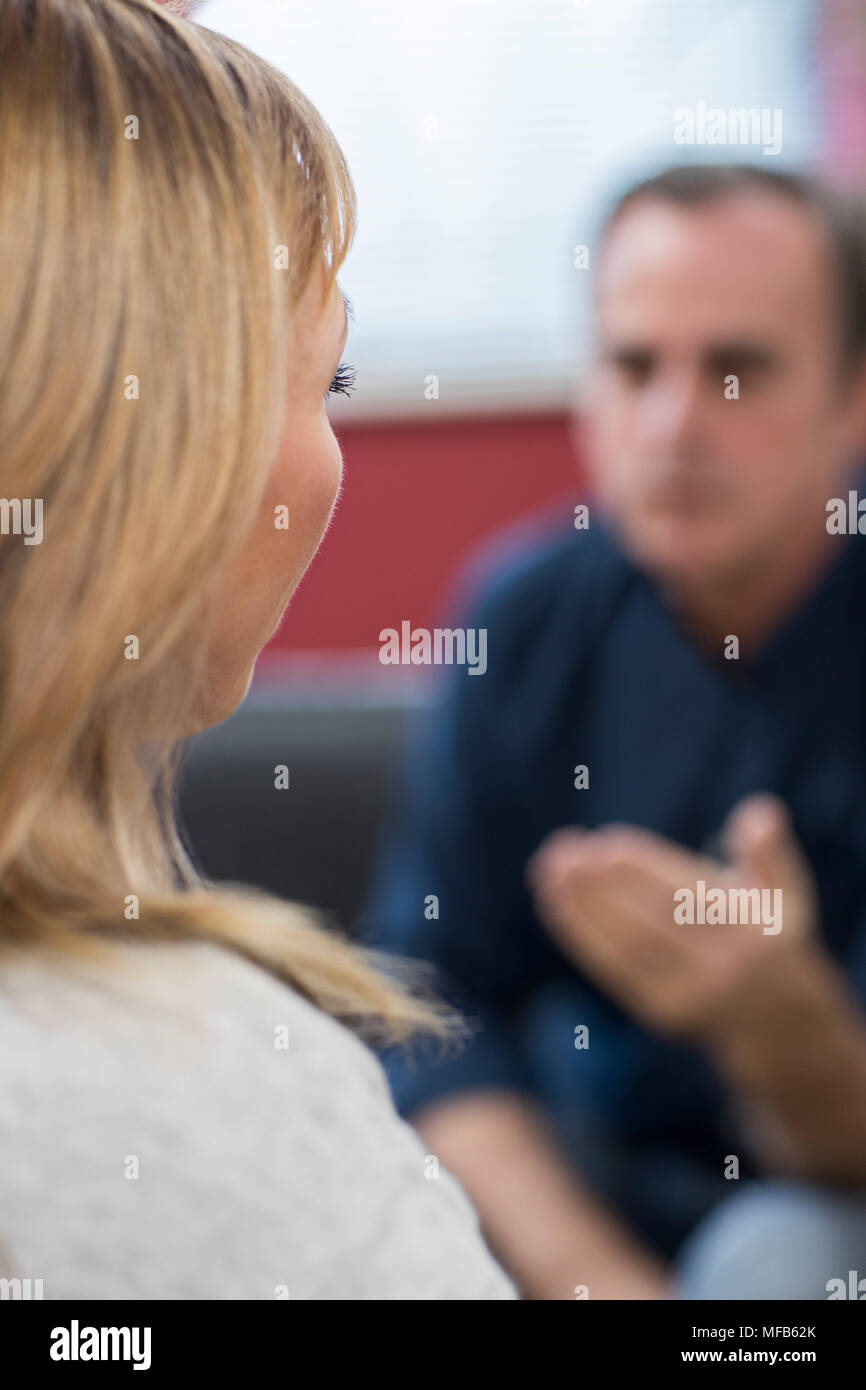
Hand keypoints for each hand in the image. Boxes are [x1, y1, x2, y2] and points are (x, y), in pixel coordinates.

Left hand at [526, 794, 819, 1043]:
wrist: (778, 1019)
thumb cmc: (771, 934)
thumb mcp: (786, 894)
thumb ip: (771, 853)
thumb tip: (760, 812)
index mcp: (751, 928)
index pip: (687, 895)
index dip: (643, 869)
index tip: (604, 842)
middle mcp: (722, 965)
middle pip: (651, 921)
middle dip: (603, 886)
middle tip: (563, 853)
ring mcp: (691, 994)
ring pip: (627, 946)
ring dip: (582, 908)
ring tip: (548, 871)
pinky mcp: (663, 1012)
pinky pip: (616, 970)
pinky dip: (582, 936)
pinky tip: (555, 903)